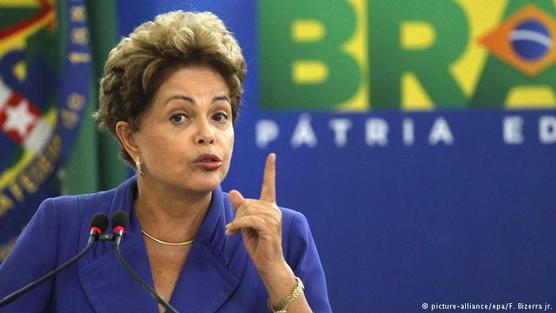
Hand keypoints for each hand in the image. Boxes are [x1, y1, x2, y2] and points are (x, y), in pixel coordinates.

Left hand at [226, 153, 285, 274]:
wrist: (268, 264)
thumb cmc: (257, 245)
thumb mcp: (245, 225)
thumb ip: (240, 209)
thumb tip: (234, 191)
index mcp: (269, 207)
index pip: (269, 185)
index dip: (270, 170)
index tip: (272, 155)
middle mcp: (274, 210)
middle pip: (247, 202)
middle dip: (237, 215)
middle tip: (236, 229)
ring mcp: (273, 218)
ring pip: (246, 210)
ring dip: (237, 222)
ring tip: (236, 233)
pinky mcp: (269, 227)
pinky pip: (247, 220)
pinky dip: (237, 226)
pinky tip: (233, 233)